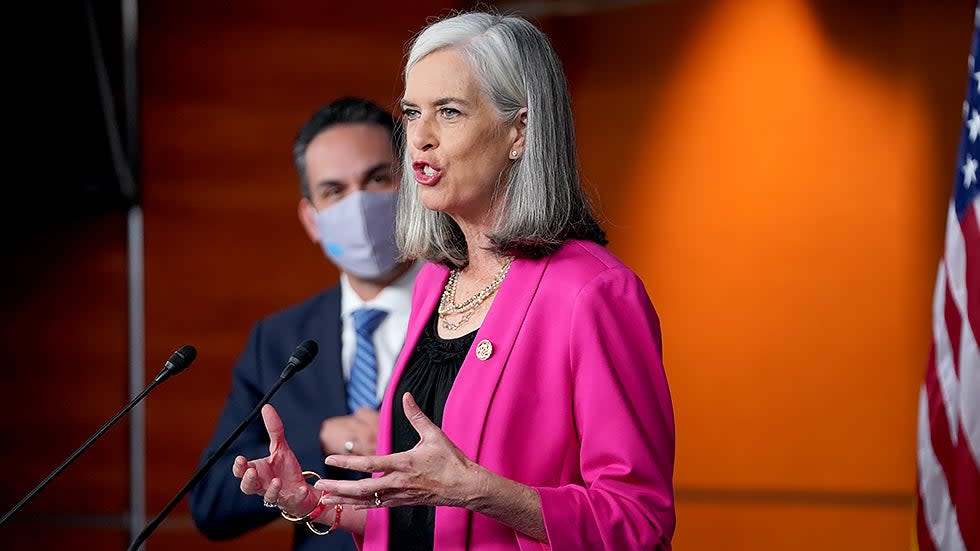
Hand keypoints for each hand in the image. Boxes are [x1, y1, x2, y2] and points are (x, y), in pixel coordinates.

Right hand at [232, 404, 319, 516]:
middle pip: (247, 488)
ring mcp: (276, 495)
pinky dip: (296, 495)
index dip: (238, 468)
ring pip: (268, 497)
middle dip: (248, 481)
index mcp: (257, 472)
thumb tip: (266, 407)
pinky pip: (291, 500)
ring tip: (277, 480)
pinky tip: (301, 488)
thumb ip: (274, 430)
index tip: (240, 459)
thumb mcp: (281, 447)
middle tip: (251, 472)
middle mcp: (263, 486)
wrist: (302, 489)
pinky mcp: (291, 501)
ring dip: (271, 490)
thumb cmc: (286, 470)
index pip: (241, 472)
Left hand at [313, 392, 486, 509]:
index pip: (370, 463)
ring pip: (366, 500)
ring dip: (344, 499)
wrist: (465, 487)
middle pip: (362, 488)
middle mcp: (398, 482)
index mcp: (404, 463)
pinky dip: (360, 506)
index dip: (348, 462)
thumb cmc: (451, 460)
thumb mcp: (433, 434)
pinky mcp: (403, 502)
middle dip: (338, 487)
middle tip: (318, 486)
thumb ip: (416, 415)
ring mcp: (399, 495)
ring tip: (324, 500)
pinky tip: (348, 506)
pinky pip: (377, 506)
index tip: (330, 459)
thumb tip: (407, 396)